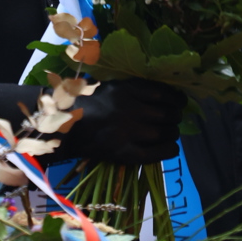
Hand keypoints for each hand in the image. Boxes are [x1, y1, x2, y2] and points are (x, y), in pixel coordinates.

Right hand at [58, 77, 184, 164]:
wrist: (61, 126)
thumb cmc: (84, 104)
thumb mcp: (107, 86)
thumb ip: (130, 89)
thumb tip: (160, 95)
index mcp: (124, 89)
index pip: (162, 92)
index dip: (176, 98)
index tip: (180, 101)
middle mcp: (129, 108)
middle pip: (166, 113)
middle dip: (175, 117)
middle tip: (175, 119)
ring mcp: (127, 131)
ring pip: (163, 132)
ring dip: (172, 133)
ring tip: (171, 133)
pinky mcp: (123, 152)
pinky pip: (154, 153)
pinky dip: (167, 150)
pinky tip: (171, 148)